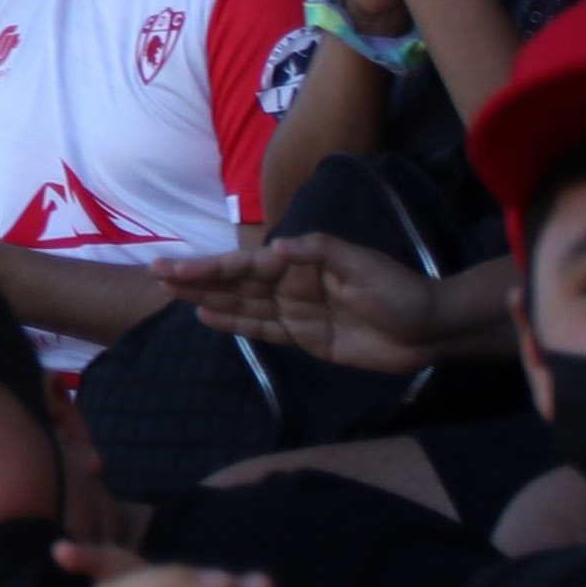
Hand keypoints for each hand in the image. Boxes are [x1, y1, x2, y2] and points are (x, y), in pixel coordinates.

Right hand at [160, 230, 487, 373]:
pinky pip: (262, 329)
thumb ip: (318, 252)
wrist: (429, 328)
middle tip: (156, 274)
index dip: (209, 266)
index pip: (246, 263)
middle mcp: (290, 284)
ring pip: (241, 305)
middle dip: (196, 278)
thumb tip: (275, 248)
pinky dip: (234, 324)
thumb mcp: (361, 263)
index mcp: (301, 262)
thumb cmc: (398, 289)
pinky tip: (206, 317)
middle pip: (234, 282)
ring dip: (207, 298)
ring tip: (170, 294)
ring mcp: (295, 311)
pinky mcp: (304, 338)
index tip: (175, 267)